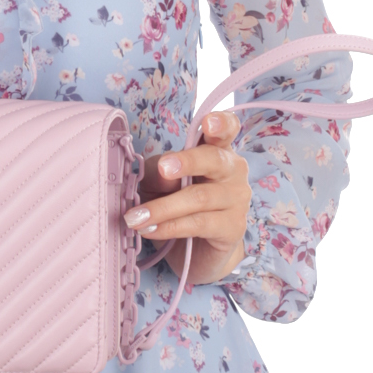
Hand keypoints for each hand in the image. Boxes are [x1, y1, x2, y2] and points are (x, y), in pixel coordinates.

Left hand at [124, 111, 250, 288]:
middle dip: (187, 161)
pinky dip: (170, 227)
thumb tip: (163, 171)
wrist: (197, 250)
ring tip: (134, 218)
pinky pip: (199, 224)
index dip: (221, 123)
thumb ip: (159, 171)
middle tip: (163, 168)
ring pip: (199, 197)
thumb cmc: (177, 205)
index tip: (208, 123)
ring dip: (162, 208)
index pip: (227, 129)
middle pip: (214, 159)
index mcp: (217, 150)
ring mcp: (238, 199)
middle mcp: (233, 170)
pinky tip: (150, 230)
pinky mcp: (233, 227)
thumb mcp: (159, 181)